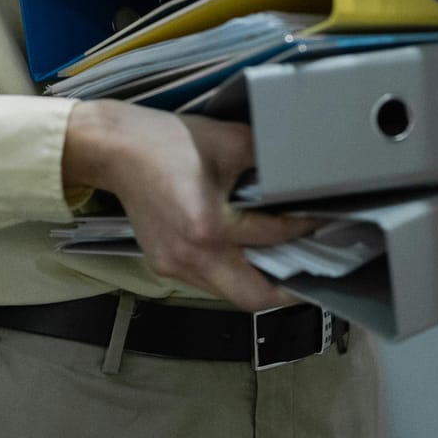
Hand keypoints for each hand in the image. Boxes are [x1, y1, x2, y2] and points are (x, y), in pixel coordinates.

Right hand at [62, 99, 313, 310]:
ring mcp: (176, 265)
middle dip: (286, 292)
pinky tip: (244, 254)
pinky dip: (231, 273)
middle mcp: (193, 255)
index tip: (322, 220)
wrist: (115, 149)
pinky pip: (207, 282)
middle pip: (253, 296)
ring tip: (282, 263)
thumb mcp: (228, 141)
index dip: (303, 227)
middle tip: (310, 275)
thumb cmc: (166, 141)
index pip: (273, 236)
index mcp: (209, 224)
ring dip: (257, 284)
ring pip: (229, 294)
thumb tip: (297, 167)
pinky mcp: (164, 264)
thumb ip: (266, 158)